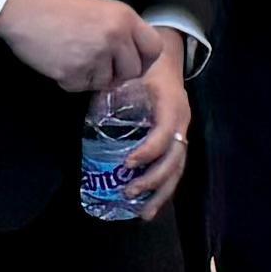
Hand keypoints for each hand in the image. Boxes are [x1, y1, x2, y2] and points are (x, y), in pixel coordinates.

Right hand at [0, 0, 153, 92]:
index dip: (144, 59)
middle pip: (133, 71)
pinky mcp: (74, 73)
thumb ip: (121, 30)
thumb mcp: (101, 9)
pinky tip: (62, 62)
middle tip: (98, 62)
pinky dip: (73, 80)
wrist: (23, 9)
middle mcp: (115, 37)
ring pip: (108, 83)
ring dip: (94, 77)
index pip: (154, 49)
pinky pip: (83, 87)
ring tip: (75, 57)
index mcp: (125, 17)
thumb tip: (134, 57)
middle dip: (118, 72)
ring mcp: (95, 56)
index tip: (131, 61)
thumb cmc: (58, 6)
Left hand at [118, 38, 194, 219]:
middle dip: (154, 179)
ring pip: (178, 169)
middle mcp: (182, 122)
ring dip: (161, 193)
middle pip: (175, 158)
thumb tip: (88, 117)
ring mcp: (182, 133)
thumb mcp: (130, 75)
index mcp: (172, 105)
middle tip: (129, 191)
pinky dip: (162, 189)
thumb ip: (113, 92)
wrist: (164, 58)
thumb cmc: (144, 67)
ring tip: (144, 213)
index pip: (166, 134)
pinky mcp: (177, 142)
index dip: (149, 151)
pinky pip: (174, 169)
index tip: (128, 163)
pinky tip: (148, 207)